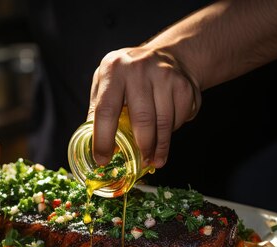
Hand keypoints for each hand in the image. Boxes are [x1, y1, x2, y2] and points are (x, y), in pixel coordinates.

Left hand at [88, 46, 200, 168]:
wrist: (167, 55)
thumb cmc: (129, 76)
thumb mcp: (107, 84)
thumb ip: (98, 111)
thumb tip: (92, 146)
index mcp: (113, 70)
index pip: (106, 110)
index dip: (103, 139)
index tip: (103, 160)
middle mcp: (138, 69)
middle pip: (142, 120)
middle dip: (142, 147)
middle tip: (142, 162)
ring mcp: (164, 75)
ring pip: (164, 123)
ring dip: (160, 146)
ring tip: (155, 158)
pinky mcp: (184, 85)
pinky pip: (180, 118)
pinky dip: (173, 130)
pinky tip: (167, 129)